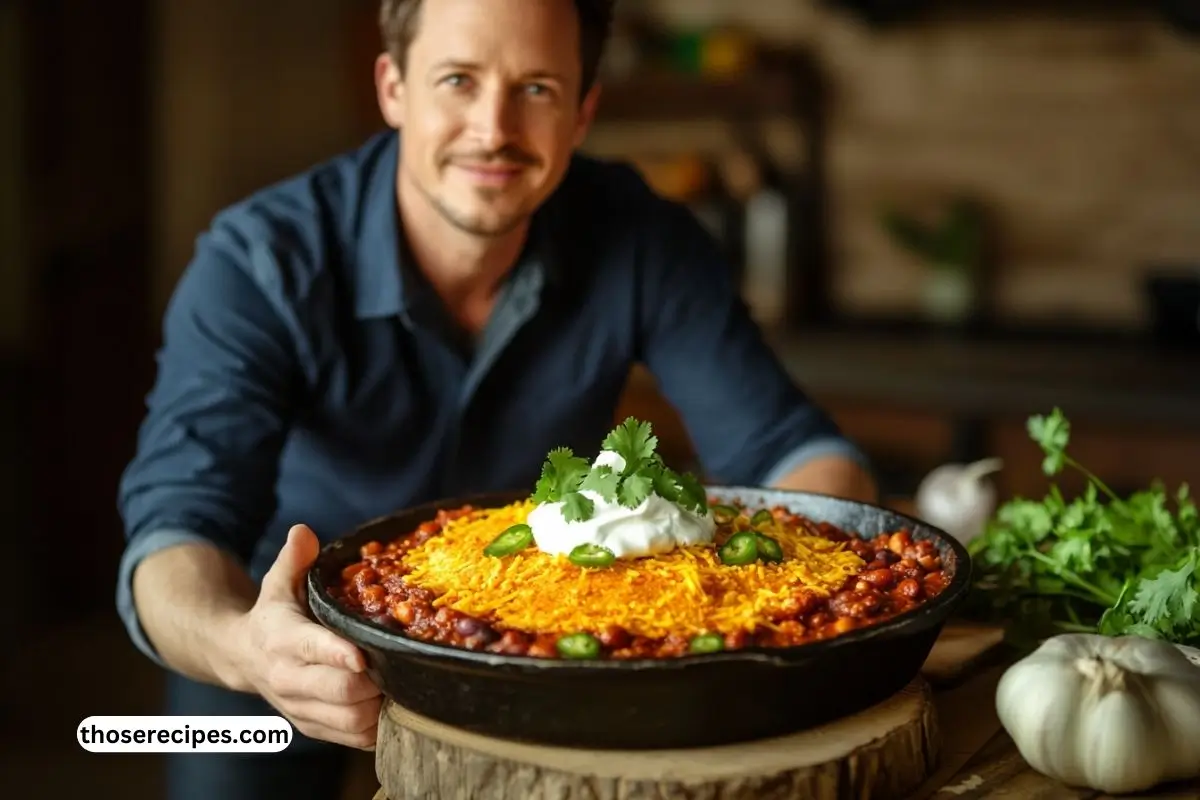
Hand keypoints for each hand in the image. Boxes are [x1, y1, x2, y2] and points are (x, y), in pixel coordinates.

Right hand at [230, 524, 382, 748]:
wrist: (240, 658)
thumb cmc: (273, 614)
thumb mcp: (279, 582)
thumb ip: (293, 559)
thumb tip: (304, 532)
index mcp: (283, 639)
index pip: (313, 649)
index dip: (340, 654)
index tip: (364, 655)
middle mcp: (288, 678)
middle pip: (340, 691)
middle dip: (374, 681)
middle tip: (400, 664)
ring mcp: (300, 707)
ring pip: (350, 721)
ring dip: (380, 706)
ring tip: (400, 684)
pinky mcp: (312, 727)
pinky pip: (353, 739)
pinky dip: (376, 727)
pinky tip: (390, 705)